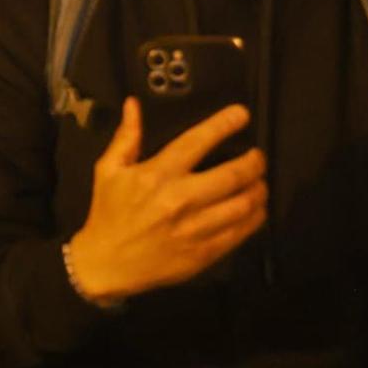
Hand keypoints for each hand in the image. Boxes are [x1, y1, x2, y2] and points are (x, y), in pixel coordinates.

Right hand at [64, 99, 267, 304]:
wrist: (106, 263)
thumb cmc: (108, 213)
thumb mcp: (108, 170)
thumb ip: (126, 137)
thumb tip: (134, 105)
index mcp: (156, 175)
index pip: (197, 142)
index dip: (223, 124)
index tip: (242, 114)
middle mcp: (180, 199)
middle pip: (232, 175)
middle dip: (254, 162)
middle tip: (258, 157)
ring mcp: (195, 228)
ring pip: (243, 204)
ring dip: (259, 189)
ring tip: (260, 182)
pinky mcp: (205, 252)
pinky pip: (241, 231)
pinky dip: (256, 217)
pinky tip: (256, 208)